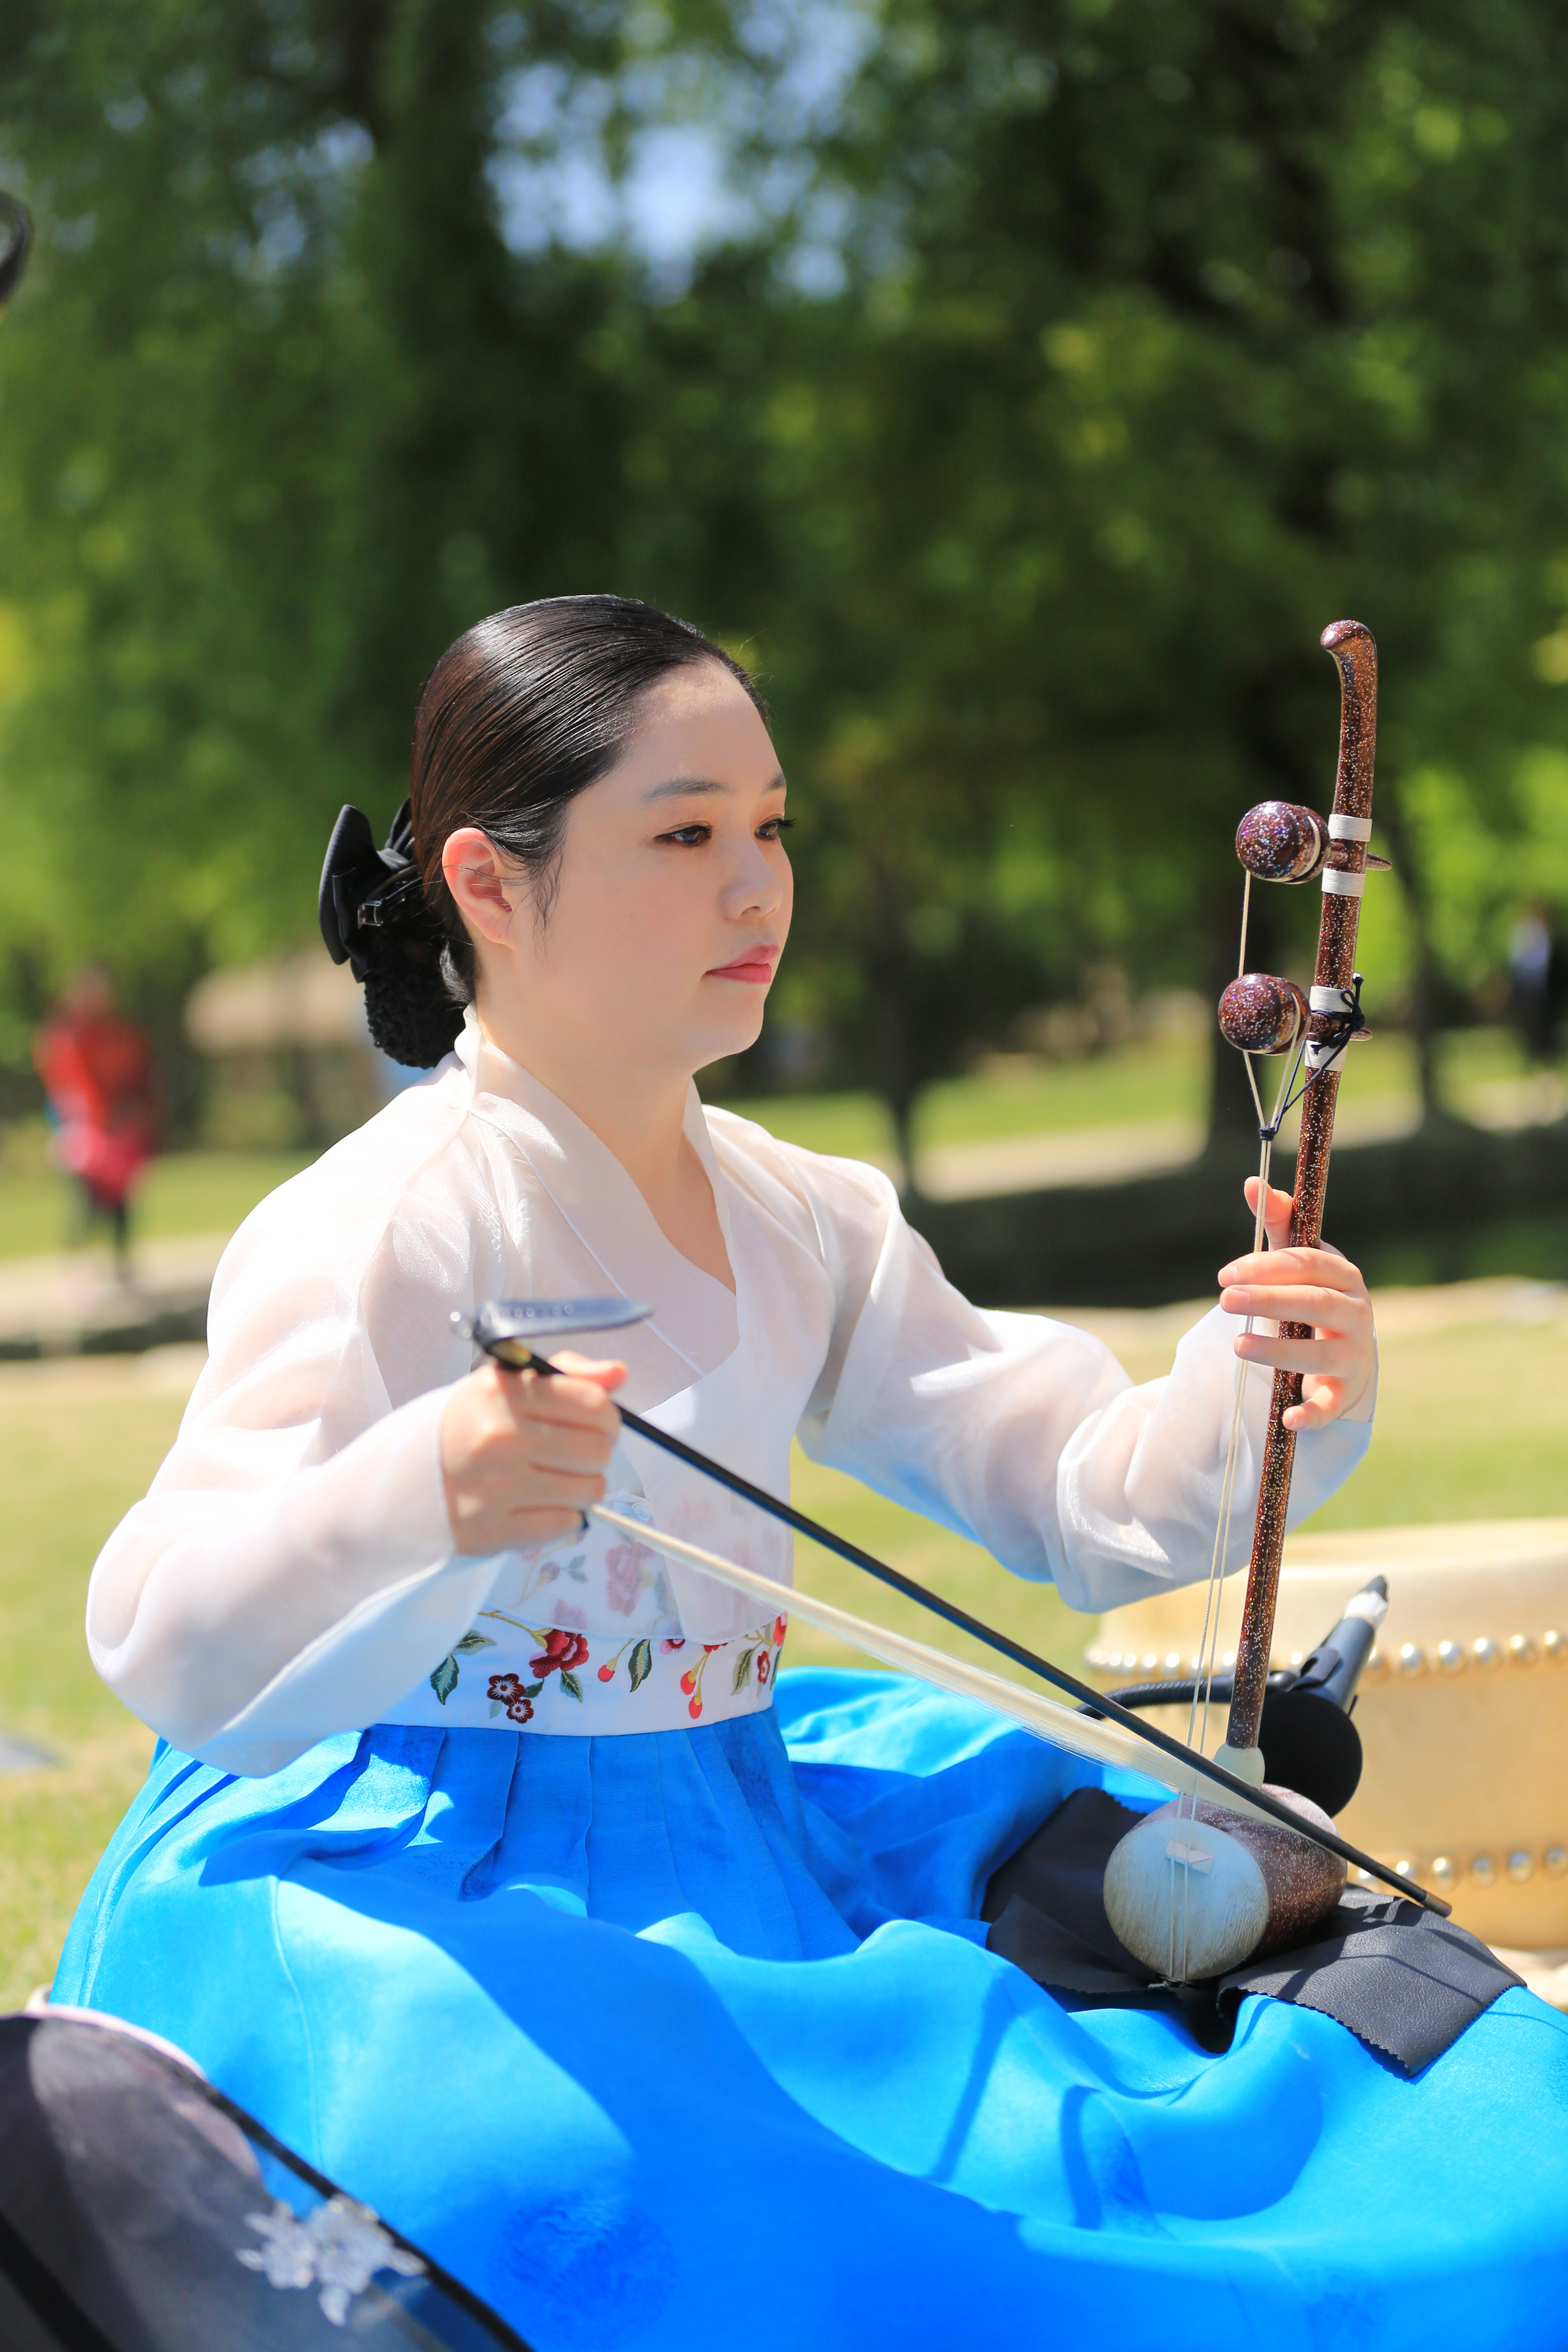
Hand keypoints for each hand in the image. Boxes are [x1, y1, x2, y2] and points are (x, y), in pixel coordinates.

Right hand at [440, 1352, 624, 1554]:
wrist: (402, 1481)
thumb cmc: (466, 1428)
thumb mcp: (505, 1385)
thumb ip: (566, 1374)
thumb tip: (618, 1373)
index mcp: (501, 1393)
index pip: (594, 1404)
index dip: (605, 1416)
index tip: (593, 1423)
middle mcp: (497, 1438)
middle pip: (599, 1450)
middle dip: (595, 1453)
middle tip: (571, 1454)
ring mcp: (494, 1488)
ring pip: (590, 1490)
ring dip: (582, 1487)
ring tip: (553, 1478)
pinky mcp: (492, 1531)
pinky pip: (566, 1523)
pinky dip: (562, 1515)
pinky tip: (536, 1503)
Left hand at [1217, 1177, 1374, 1431]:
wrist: (1346, 1354)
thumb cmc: (1312, 1297)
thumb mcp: (1297, 1261)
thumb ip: (1278, 1224)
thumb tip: (1253, 1181)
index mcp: (1343, 1276)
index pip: (1307, 1264)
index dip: (1267, 1266)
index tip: (1225, 1273)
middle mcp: (1355, 1314)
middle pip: (1314, 1304)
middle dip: (1269, 1300)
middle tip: (1225, 1299)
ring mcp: (1353, 1356)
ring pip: (1319, 1353)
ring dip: (1278, 1351)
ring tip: (1236, 1346)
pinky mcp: (1343, 1394)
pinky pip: (1328, 1406)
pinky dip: (1310, 1413)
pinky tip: (1287, 1417)